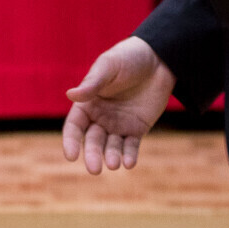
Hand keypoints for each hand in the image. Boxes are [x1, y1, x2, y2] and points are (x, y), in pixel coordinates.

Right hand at [62, 36, 175, 173]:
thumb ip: (92, 83)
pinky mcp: (137, 129)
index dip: (71, 141)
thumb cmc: (128, 58)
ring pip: (112, 146)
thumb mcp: (108, 67)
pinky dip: (129, 155)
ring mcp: (118, 124)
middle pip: (93, 140)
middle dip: (93, 154)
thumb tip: (70, 95)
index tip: (71, 156)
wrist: (158, 59)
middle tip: (95, 169)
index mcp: (87, 103)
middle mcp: (100, 117)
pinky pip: (131, 146)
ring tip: (115, 164)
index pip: (75, 126)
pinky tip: (129, 163)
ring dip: (112, 156)